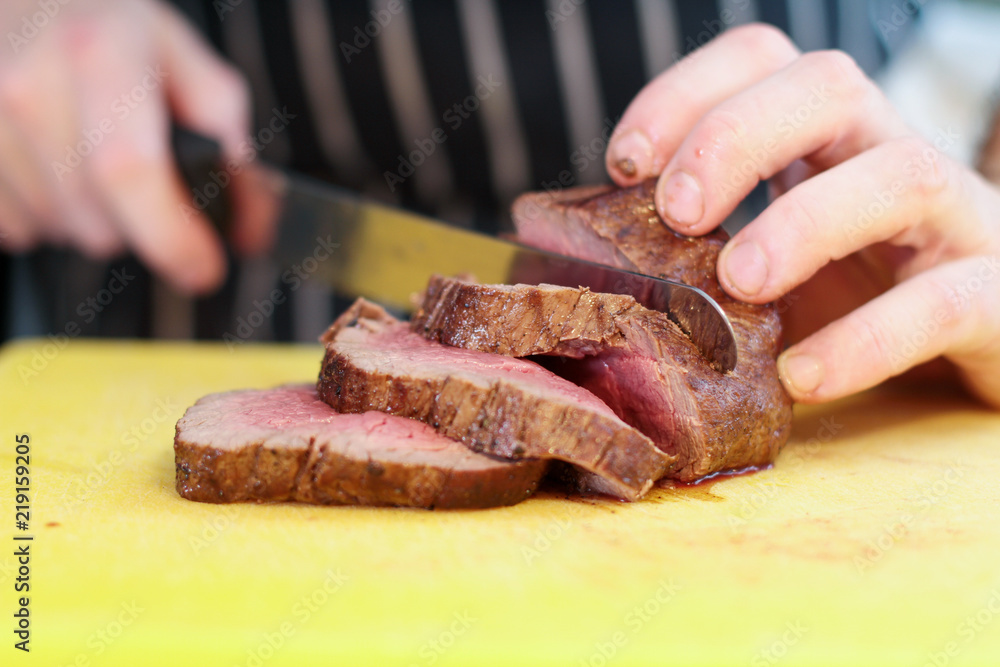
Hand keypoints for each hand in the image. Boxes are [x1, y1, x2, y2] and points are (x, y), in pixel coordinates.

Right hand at [0, 0, 270, 292]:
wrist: (24, 0)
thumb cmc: (108, 29)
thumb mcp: (185, 64)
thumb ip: (230, 143)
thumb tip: (253, 227)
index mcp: (100, 55)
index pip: (130, 169)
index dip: (172, 236)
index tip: (204, 268)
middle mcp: (29, 85)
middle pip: (97, 222)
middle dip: (139, 226)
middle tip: (148, 185)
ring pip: (57, 232)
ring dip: (91, 219)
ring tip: (94, 163)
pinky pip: (14, 229)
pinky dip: (45, 215)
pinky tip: (56, 168)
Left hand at [606, 24, 999, 407]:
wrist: (978, 347)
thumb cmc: (849, 298)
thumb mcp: (765, 258)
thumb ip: (689, 245)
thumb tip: (565, 243)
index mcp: (825, 139)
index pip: (763, 63)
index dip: (688, 92)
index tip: (625, 163)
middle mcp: (888, 156)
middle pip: (831, 87)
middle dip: (739, 137)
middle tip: (679, 211)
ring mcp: (953, 220)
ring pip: (902, 175)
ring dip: (806, 223)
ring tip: (739, 284)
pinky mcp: (993, 297)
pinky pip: (944, 301)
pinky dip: (868, 337)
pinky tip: (802, 374)